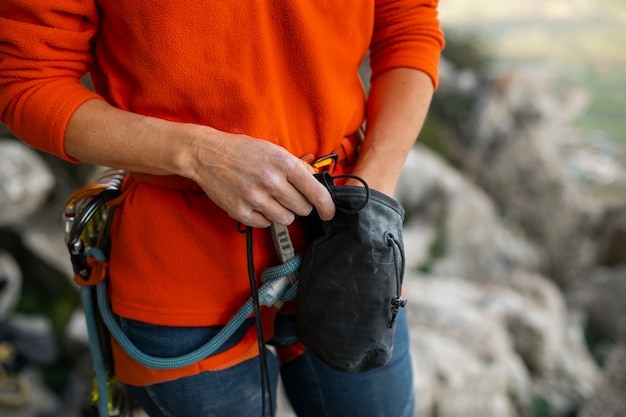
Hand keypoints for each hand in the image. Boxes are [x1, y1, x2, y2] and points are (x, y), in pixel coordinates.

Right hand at [185, 128, 334, 227]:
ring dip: (283, 212)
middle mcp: (271, 181)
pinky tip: (256, 203)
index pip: (316, 193)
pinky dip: (264, 217)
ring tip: (271, 199)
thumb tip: (318, 182)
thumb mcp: (274, 150)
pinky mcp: (240, 211)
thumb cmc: (243, 151)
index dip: (327, 207)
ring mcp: (254, 198)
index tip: (329, 213)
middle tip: (288, 196)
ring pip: (286, 219)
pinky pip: (265, 224)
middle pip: (303, 209)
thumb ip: (298, 167)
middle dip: (300, 205)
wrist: (207, 155)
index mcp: (283, 163)